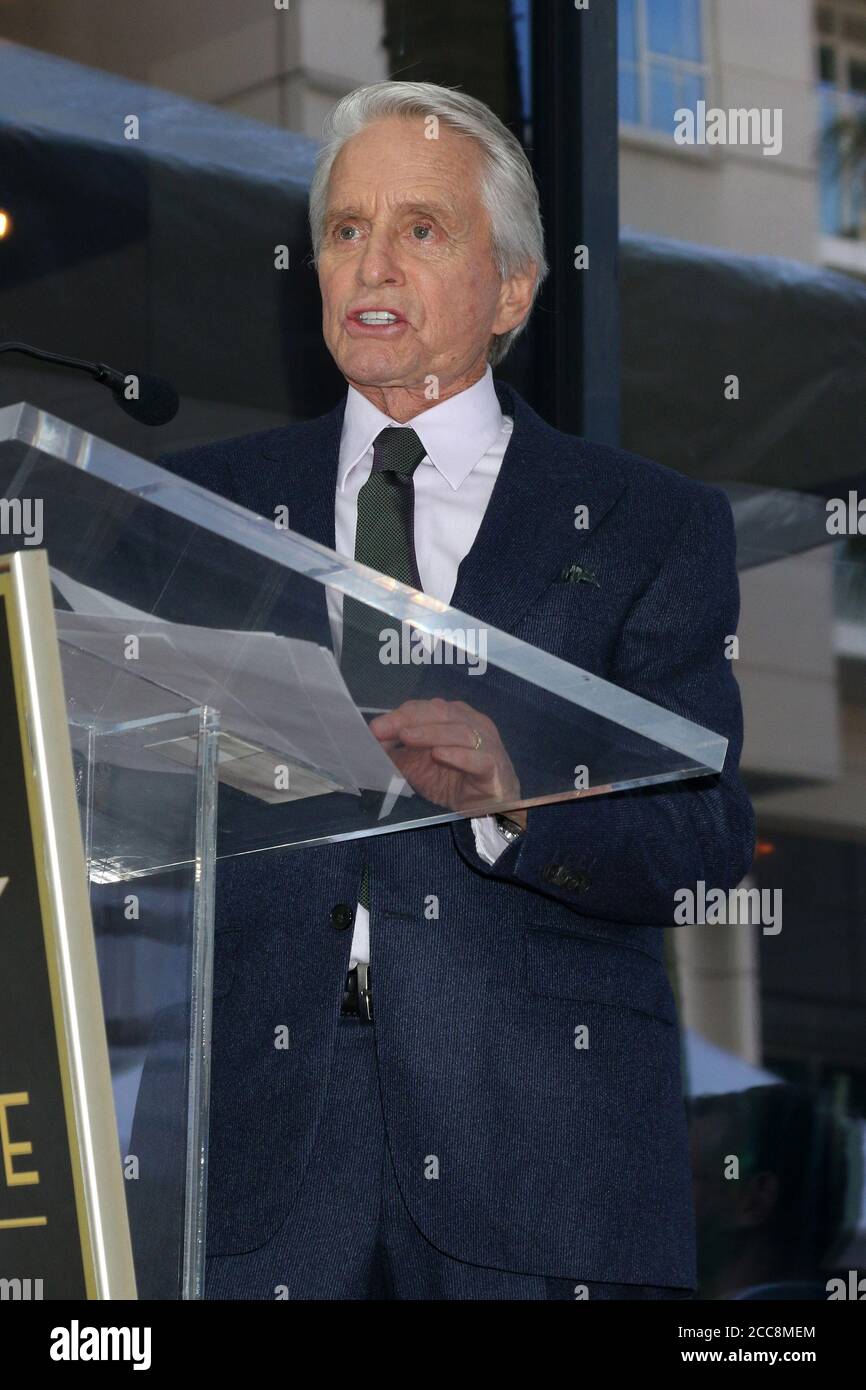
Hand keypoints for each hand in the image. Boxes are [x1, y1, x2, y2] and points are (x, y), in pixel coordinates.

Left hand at [369, 697, 525, 822]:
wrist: (489, 808)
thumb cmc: (454, 781)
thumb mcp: (418, 767)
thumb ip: (397, 754)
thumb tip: (371, 744)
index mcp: (454, 717)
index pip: (425, 708)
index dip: (398, 715)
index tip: (374, 729)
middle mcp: (472, 723)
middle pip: (441, 712)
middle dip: (409, 719)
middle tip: (383, 730)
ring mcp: (486, 743)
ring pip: (460, 731)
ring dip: (430, 733)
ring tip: (406, 737)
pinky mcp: (494, 766)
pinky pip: (479, 757)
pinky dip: (458, 755)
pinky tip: (439, 755)